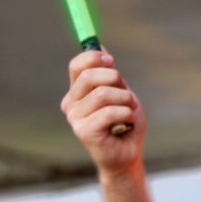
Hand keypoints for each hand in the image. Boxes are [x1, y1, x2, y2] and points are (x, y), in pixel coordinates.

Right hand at [61, 47, 144, 175]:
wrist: (128, 154)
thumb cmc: (125, 124)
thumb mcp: (121, 93)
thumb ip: (109, 74)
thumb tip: (99, 47)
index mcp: (77, 92)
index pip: (77, 65)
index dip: (94, 58)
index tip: (111, 61)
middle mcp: (71, 103)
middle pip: (89, 76)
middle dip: (115, 80)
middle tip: (127, 95)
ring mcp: (75, 118)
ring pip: (103, 94)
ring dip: (126, 100)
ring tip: (129, 113)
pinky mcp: (84, 131)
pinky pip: (109, 112)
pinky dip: (126, 115)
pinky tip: (127, 125)